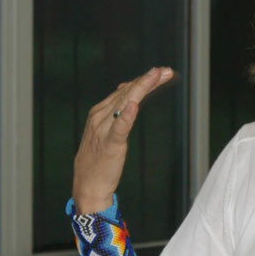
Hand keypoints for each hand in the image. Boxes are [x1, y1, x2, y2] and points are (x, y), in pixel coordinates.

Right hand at [72, 67, 174, 212]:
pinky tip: (134, 105)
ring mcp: (103, 129)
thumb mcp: (108, 132)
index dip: (144, 80)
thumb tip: (131, 98)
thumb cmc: (99, 159)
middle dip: (148, 80)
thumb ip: (118, 115)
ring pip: (126, 102)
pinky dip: (127, 115)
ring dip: (142, 88)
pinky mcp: (110, 144)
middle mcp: (100, 116)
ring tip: (156, 76)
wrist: (88, 184)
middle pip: (128, 93)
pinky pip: (119, 128)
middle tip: (166, 70)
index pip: (125, 91)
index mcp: (100, 112)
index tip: (162, 72)